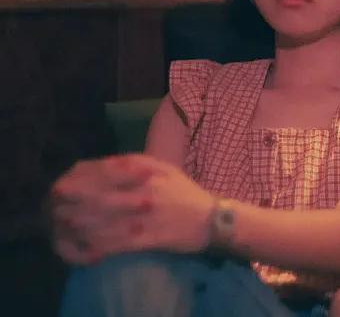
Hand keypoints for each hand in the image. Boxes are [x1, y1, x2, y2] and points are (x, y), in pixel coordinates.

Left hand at [50, 154, 214, 263]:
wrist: (213, 218)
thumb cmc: (184, 192)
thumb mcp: (161, 167)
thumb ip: (132, 163)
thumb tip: (101, 164)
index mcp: (143, 171)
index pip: (98, 171)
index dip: (74, 180)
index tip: (61, 188)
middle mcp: (141, 190)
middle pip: (93, 197)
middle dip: (69, 206)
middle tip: (55, 212)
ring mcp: (144, 216)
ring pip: (99, 222)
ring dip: (78, 227)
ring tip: (66, 229)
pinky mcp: (148, 239)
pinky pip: (114, 245)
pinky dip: (97, 247)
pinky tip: (87, 249)